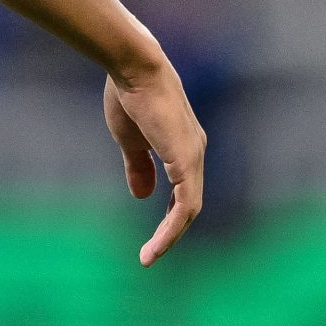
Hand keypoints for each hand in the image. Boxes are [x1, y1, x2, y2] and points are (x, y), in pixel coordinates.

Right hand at [103, 57, 205, 265]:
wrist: (134, 69)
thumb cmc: (130, 96)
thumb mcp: (131, 140)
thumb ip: (138, 166)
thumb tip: (141, 195)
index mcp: (184, 147)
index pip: (183, 191)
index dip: (169, 216)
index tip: (152, 237)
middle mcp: (195, 153)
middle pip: (189, 205)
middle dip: (170, 232)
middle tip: (150, 254)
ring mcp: (193, 157)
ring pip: (188, 210)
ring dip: (169, 236)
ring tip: (149, 256)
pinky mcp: (185, 161)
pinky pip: (185, 206)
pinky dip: (171, 229)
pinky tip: (156, 244)